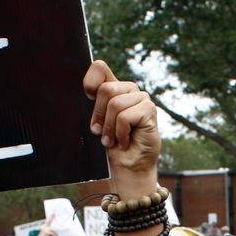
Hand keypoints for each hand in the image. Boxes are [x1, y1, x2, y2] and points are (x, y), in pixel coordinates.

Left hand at [84, 60, 159, 196]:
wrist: (126, 168)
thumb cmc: (110, 147)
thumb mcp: (95, 122)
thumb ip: (92, 104)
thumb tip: (85, 90)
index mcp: (114, 88)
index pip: (99, 68)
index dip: (90, 82)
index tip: (88, 101)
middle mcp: (128, 90)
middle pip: (105, 89)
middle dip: (99, 116)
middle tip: (101, 133)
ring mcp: (141, 98)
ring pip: (115, 104)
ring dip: (109, 129)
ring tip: (113, 140)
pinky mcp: (150, 110)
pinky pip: (125, 117)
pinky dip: (120, 133)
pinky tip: (125, 141)